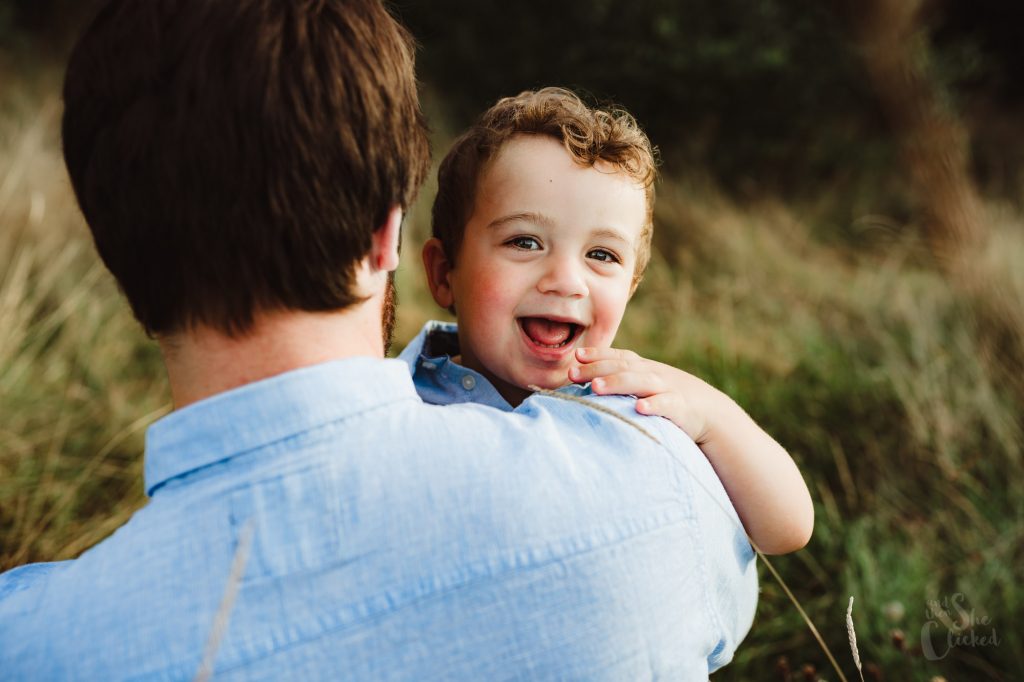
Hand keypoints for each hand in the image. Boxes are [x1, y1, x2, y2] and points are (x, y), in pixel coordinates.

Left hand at [568, 346, 728, 443]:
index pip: (618, 357)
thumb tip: (587, 386)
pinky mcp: (681, 408)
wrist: (711, 412)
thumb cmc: (669, 399)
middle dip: (595, 369)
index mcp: (643, 368)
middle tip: (572, 373)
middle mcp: (653, 374)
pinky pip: (666, 405)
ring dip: (616, 383)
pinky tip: (639, 409)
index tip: (576, 356)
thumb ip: (623, 382)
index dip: (597, 355)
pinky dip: (653, 405)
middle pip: (622, 367)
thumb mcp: (647, 386)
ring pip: (639, 382)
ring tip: (595, 387)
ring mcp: (667, 388)